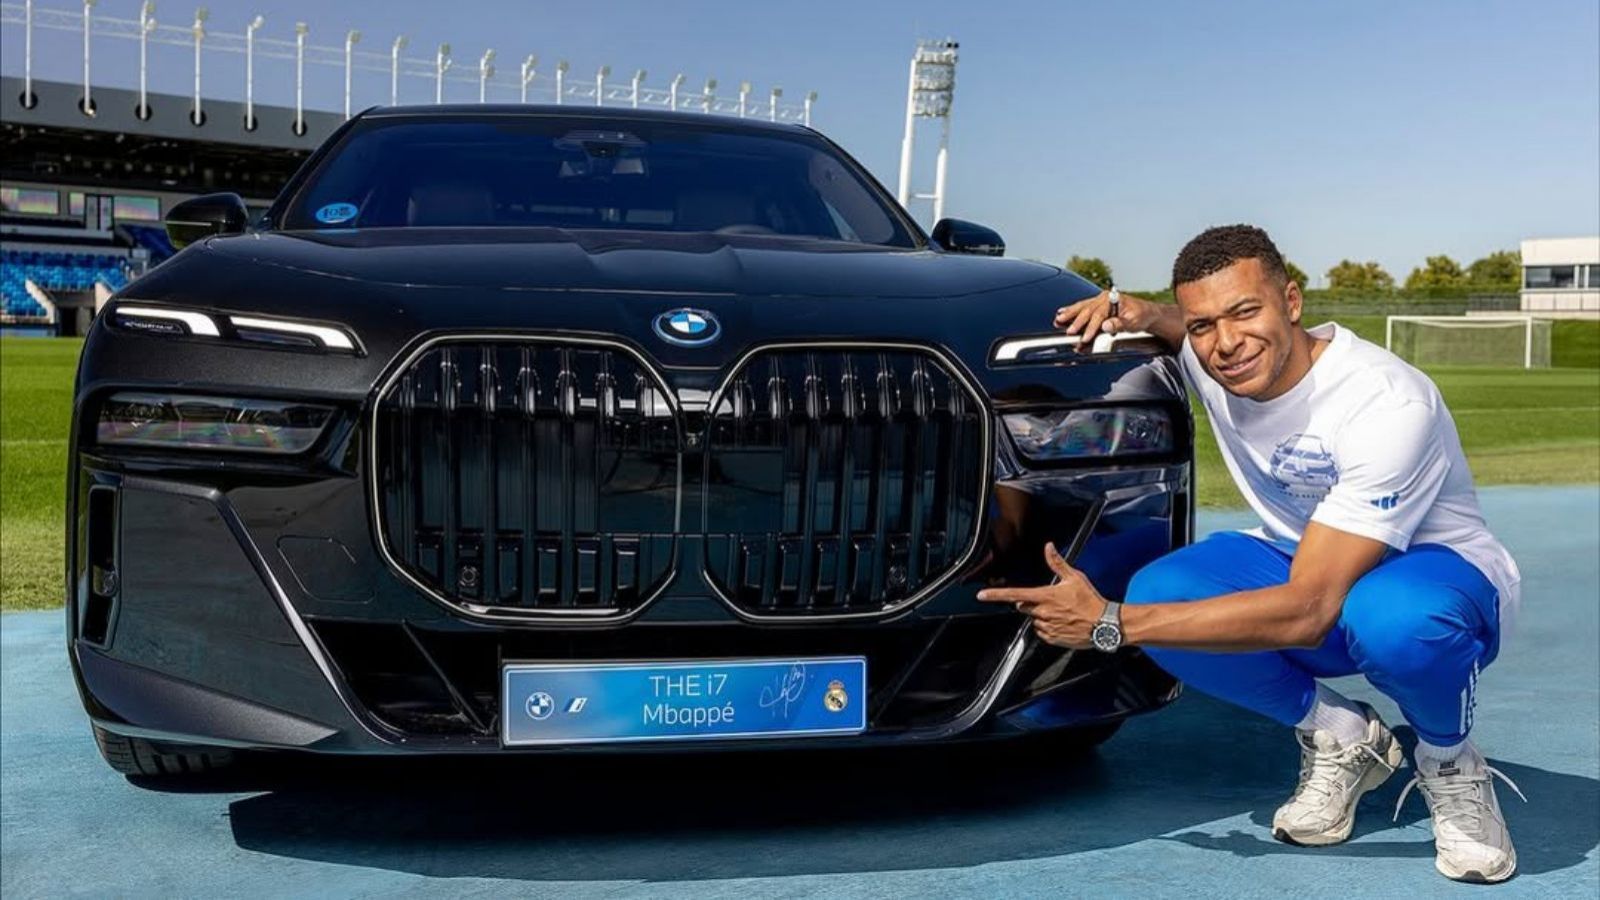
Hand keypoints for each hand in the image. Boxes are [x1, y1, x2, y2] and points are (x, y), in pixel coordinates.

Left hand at [976, 543, 1109, 648]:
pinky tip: (1062, 622)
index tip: (981, 595)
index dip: (996, 595)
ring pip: (1033, 619)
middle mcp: (1043, 612)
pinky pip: (1041, 632)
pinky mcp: (1052, 638)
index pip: (1015, 595)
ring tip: (1061, 612)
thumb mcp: (1075, 578)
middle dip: (1030, 602)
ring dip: (1041, 615)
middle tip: (1050, 600)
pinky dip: (1047, 627)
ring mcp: (1046, 627)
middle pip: (1023, 606)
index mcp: (1046, 596)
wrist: (1104, 624)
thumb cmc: (1091, 601)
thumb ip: (1057, 563)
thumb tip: (1049, 547)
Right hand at [1053, 288, 1148, 348]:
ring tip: (1058, 319)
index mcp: (1113, 300)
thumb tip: (1106, 326)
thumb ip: (1119, 324)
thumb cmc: (1141, 316)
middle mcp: (1105, 298)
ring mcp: (1100, 300)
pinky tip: (1062, 312)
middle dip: (1077, 322)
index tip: (1085, 338)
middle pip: (1087, 310)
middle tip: (1069, 332)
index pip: (1098, 315)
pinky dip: (1072, 310)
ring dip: (1069, 314)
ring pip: (1082, 307)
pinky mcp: (1097, 305)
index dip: (1091, 327)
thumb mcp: (1134, 322)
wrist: (1147, 313)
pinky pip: (1082, 307)